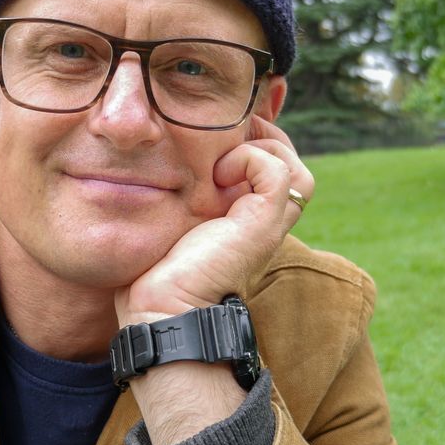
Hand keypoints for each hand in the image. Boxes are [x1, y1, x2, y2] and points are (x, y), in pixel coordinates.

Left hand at [112, 117, 313, 444]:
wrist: (161, 309)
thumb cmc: (154, 273)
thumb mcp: (170, 223)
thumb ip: (178, 200)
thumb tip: (152, 166)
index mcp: (244, 221)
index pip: (270, 168)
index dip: (250, 143)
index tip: (213, 138)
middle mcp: (263, 222)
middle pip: (289, 163)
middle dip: (259, 138)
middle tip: (222, 136)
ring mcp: (267, 223)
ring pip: (292, 166)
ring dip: (259, 147)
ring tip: (222, 157)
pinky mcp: (261, 223)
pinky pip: (274, 169)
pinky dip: (249, 158)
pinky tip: (217, 174)